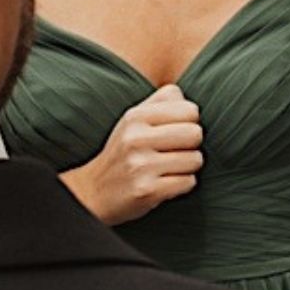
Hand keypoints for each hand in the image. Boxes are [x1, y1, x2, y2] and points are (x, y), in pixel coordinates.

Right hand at [66, 87, 205, 223]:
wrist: (94, 191)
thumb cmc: (124, 151)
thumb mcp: (134, 119)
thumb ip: (161, 101)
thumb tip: (187, 98)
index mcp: (135, 116)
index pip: (189, 109)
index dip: (189, 122)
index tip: (175, 132)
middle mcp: (135, 138)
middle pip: (195, 133)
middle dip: (191, 145)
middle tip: (174, 152)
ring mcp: (140, 166)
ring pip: (195, 160)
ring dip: (188, 167)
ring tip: (168, 168)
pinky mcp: (147, 190)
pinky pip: (188, 182)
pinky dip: (182, 185)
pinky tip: (165, 183)